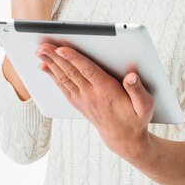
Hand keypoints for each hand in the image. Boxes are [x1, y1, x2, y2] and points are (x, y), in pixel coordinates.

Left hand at [36, 43, 154, 158]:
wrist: (124, 139)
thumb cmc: (136, 119)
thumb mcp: (145, 106)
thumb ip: (138, 90)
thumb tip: (132, 76)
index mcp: (107, 92)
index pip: (88, 72)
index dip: (74, 59)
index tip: (62, 49)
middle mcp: (91, 95)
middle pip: (71, 72)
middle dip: (56, 58)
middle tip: (43, 45)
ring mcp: (83, 99)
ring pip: (64, 78)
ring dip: (51, 64)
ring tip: (40, 52)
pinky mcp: (78, 102)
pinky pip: (62, 87)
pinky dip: (52, 75)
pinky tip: (45, 67)